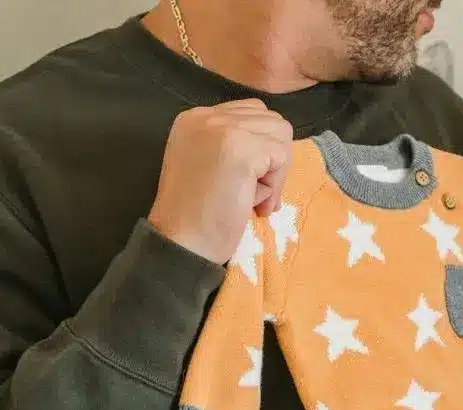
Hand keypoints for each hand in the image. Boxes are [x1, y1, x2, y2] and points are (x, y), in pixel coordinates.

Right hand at [149, 100, 294, 264]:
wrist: (181, 244)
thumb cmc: (196, 216)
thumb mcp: (207, 165)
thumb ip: (233, 146)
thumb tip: (276, 148)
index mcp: (195, 118)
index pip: (251, 112)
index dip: (260, 149)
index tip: (245, 182)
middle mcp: (207, 115)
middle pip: (270, 119)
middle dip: (270, 159)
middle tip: (251, 194)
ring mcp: (224, 129)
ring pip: (281, 134)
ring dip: (274, 171)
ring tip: (251, 198)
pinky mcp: (242, 149)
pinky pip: (282, 156)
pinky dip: (275, 185)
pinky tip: (253, 205)